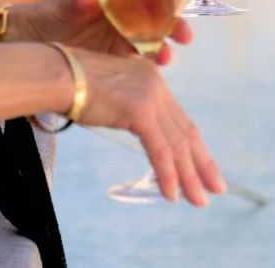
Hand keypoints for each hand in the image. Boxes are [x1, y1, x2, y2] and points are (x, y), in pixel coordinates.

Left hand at [18, 0, 224, 64]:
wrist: (38, 45)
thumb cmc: (50, 17)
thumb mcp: (62, 7)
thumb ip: (76, 0)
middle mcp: (130, 3)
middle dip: (188, 6)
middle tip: (196, 10)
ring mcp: (131, 27)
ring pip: (161, 26)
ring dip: (176, 30)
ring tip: (183, 38)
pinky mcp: (127, 50)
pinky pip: (149, 51)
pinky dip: (159, 53)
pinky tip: (164, 59)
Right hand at [75, 49, 224, 204]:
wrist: (58, 75)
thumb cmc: (75, 88)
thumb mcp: (114, 97)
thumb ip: (132, 111)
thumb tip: (145, 136)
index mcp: (152, 79)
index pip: (180, 120)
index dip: (195, 147)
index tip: (204, 168)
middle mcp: (156, 85)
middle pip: (185, 132)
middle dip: (202, 164)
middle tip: (215, 188)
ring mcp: (150, 96)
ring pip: (177, 145)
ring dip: (189, 177)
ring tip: (198, 200)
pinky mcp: (140, 110)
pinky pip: (159, 150)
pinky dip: (168, 174)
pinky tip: (172, 193)